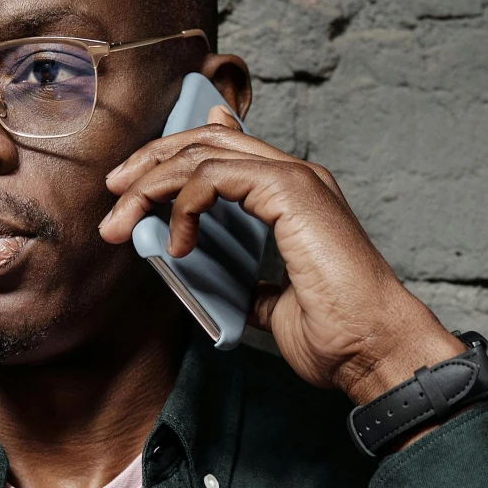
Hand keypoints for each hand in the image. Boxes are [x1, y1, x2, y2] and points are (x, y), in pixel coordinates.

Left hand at [99, 108, 462, 404]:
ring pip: (203, 151)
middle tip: (114, 192)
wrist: (372, 348)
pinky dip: (183, 203)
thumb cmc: (337, 333)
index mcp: (295, 196)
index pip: (226, 149)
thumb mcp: (276, 305)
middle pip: (206, 140)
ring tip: (122, 219)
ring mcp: (295, 180)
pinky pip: (214, 176)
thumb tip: (226, 284)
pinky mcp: (290, 192)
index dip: (174, 157)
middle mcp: (296, 176)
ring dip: (151, 182)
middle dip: (151, 162)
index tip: (132, 188)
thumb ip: (251, 282)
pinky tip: (178, 242)